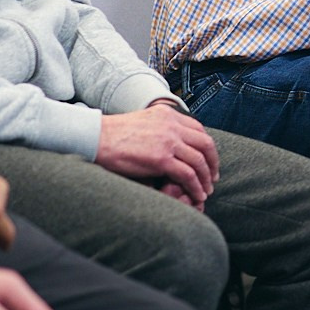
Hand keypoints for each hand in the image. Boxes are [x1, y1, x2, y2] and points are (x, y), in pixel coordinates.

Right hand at [95, 105, 217, 207]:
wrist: (96, 138)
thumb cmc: (114, 135)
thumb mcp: (144, 122)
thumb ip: (161, 129)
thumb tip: (173, 146)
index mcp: (169, 115)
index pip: (199, 130)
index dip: (207, 147)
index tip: (208, 160)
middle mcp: (172, 126)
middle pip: (205, 144)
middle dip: (213, 162)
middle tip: (213, 177)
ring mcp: (168, 142)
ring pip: (199, 160)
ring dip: (206, 178)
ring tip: (206, 190)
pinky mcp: (161, 159)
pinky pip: (188, 174)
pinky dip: (196, 186)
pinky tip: (197, 194)